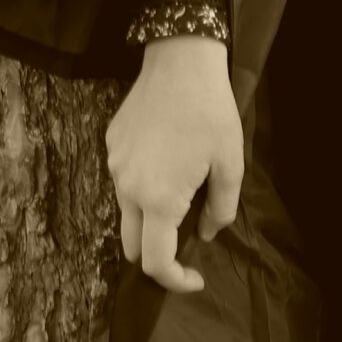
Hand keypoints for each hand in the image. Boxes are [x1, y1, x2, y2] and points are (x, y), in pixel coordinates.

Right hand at [107, 35, 242, 293]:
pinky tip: (165, 159)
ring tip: (179, 190)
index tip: (195, 277)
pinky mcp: (111, 143)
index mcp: (159, 199)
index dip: (175, 280)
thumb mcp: (230, 164)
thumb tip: (203, 234)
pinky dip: (141, 185)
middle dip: (158, 253)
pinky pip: (123, 178)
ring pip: (126, 210)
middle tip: (185, 237)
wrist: (179, 60)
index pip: (156, 262)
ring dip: (149, 216)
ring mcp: (115, 164)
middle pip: (133, 245)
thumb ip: (219, 209)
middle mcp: (128, 187)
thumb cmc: (211, 113)